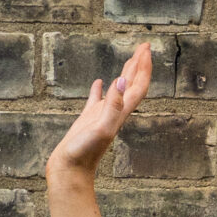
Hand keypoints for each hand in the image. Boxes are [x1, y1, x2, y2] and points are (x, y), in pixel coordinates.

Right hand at [48, 44, 152, 179]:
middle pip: (132, 84)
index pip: (137, 85)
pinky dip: (100, 89)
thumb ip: (112, 106)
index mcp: (121, 113)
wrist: (71, 171)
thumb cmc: (84, 153)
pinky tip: (100, 82)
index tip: (146, 49)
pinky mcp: (88, 120)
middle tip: (144, 45)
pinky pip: (97, 100)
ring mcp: (102, 115)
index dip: (143, 67)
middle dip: (139, 65)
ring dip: (125, 73)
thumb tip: (121, 81)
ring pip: (117, 90)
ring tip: (130, 59)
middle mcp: (115, 112)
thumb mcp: (100, 128)